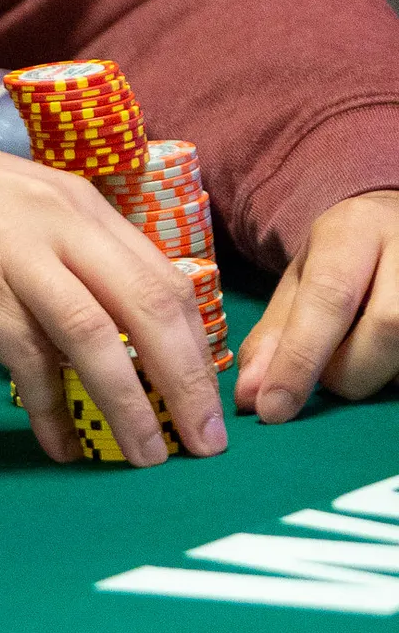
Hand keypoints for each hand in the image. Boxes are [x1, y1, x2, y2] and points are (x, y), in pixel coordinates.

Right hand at [0, 121, 224, 467]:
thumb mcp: (21, 210)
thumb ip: (70, 254)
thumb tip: (124, 331)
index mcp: (80, 204)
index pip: (165, 278)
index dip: (197, 345)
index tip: (212, 397)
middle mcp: (60, 222)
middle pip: (149, 307)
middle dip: (187, 381)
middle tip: (208, 442)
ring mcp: (18, 255)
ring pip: (99, 339)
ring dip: (133, 407)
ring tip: (149, 457)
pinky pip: (32, 362)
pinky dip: (55, 411)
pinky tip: (62, 447)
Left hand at [235, 190, 398, 422]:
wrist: (397, 225)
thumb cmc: (346, 258)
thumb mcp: (302, 278)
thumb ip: (275, 333)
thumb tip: (249, 395)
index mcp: (355, 231)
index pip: (329, 296)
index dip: (300, 357)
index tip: (272, 408)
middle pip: (384, 328)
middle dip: (344, 371)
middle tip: (325, 372)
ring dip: (372, 374)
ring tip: (356, 354)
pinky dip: (391, 374)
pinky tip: (379, 357)